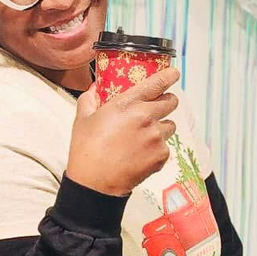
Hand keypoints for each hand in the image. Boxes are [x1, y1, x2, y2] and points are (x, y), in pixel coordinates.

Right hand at [66, 68, 179, 195]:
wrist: (95, 182)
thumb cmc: (87, 149)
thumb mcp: (82, 118)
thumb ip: (90, 98)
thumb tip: (94, 89)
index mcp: (127, 104)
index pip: (157, 83)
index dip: (169, 76)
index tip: (173, 73)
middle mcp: (146, 117)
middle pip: (171, 102)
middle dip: (167, 101)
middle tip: (157, 107)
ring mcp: (156, 137)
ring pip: (170, 126)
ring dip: (161, 127)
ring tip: (143, 137)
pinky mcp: (161, 155)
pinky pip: (165, 147)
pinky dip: (156, 149)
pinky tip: (140, 154)